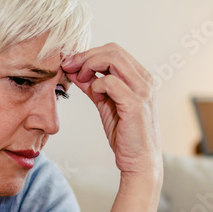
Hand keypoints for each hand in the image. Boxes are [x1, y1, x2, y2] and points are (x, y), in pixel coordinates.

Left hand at [61, 44, 160, 178]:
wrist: (139, 162)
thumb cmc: (125, 135)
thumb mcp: (105, 105)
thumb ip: (93, 86)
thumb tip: (74, 71)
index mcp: (140, 78)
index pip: (114, 51)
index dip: (89, 53)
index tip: (70, 63)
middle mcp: (144, 81)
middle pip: (113, 50)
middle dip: (85, 55)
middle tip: (68, 66)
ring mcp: (142, 91)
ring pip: (113, 59)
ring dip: (89, 65)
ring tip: (79, 79)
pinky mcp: (135, 105)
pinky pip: (111, 82)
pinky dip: (97, 85)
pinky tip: (95, 96)